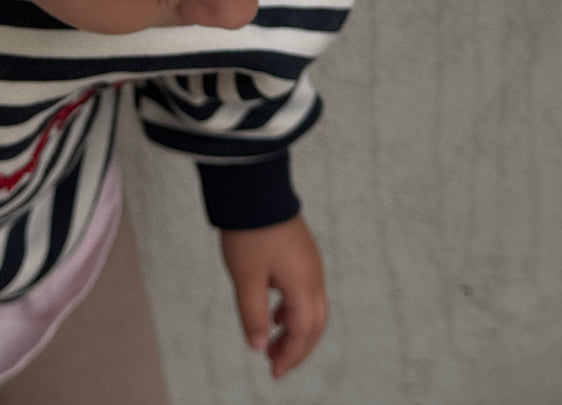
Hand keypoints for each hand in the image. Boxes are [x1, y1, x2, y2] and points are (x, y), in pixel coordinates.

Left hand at [219, 213, 326, 378]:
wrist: (256, 188)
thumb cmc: (251, 231)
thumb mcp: (246, 278)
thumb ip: (253, 315)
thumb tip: (257, 346)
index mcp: (303, 284)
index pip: (303, 331)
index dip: (290, 355)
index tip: (272, 372)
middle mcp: (314, 275)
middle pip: (314, 323)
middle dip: (297, 348)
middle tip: (275, 364)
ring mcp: (310, 262)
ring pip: (312, 307)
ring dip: (295, 329)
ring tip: (272, 343)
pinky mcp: (302, 252)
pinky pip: (306, 290)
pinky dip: (293, 309)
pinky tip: (276, 312)